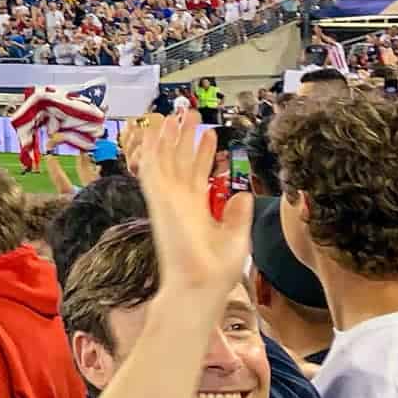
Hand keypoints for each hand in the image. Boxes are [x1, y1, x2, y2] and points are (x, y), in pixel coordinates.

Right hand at [138, 110, 250, 306]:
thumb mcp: (237, 236)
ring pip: (166, 159)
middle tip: (189, 114)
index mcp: (197, 210)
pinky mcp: (159, 199)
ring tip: (175, 113)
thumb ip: (238, 214)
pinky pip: (153, 167)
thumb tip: (243, 194)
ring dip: (170, 136)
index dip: (204, 154)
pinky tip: (155, 129)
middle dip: (185, 138)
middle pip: (181, 161)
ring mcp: (167, 198)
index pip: (199, 174)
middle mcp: (180, 201)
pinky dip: (154, 147)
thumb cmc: (216, 270)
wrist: (199, 284)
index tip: (209, 136)